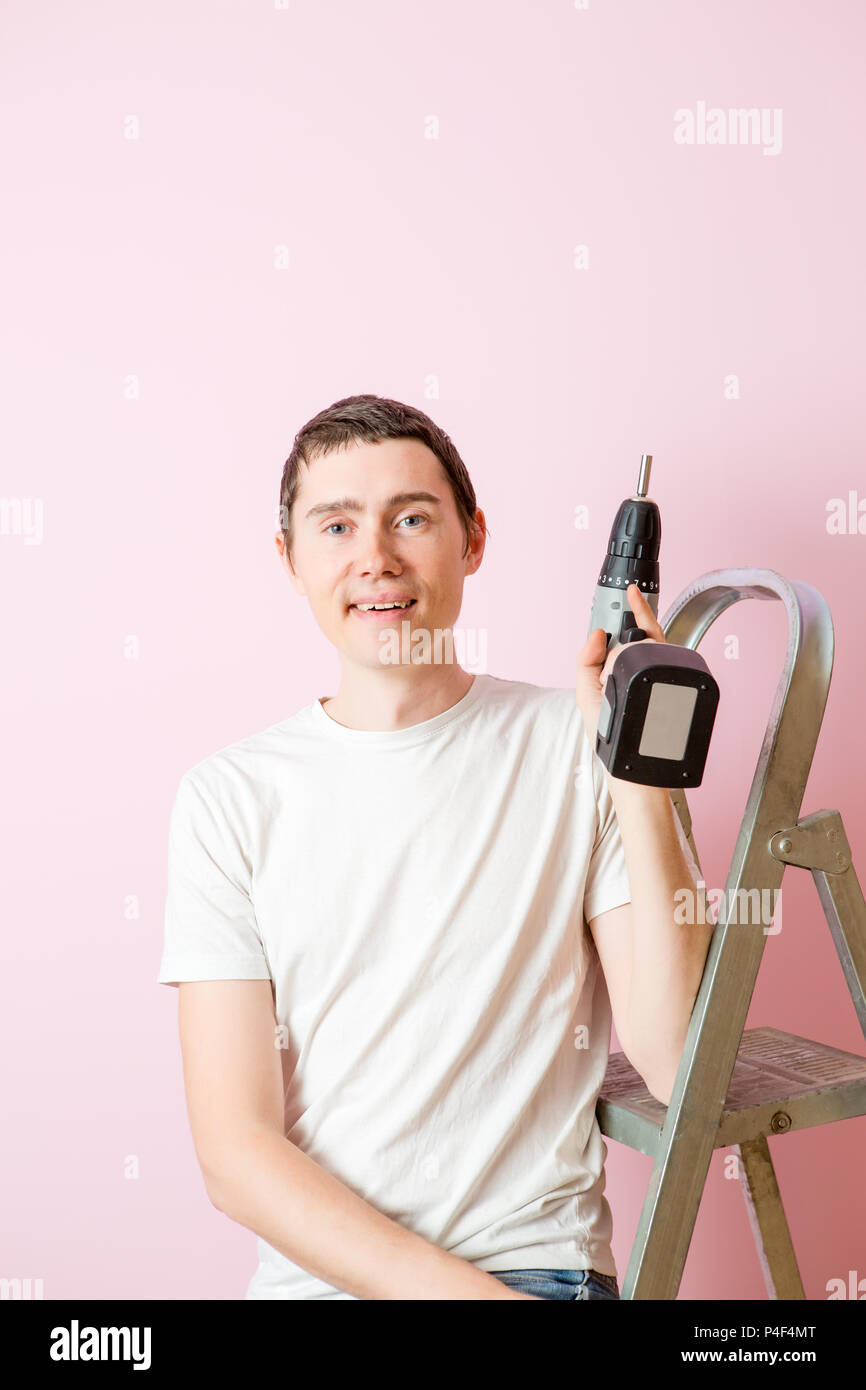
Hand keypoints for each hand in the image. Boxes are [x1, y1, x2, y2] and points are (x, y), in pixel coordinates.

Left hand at [575, 583, 664, 749]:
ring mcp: (662, 679)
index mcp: (626, 670)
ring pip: (653, 650)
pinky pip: (666, 665)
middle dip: (624, 645)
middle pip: (645, 637)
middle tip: (618, 648)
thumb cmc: (608, 734)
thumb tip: (597, 634)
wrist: (628, 764)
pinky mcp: (675, 689)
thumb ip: (586, 661)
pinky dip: (645, 670)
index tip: (631, 593)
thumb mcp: (587, 694)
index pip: (634, 634)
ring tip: (612, 691)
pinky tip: (625, 690)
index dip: (635, 612)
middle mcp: (647, 672)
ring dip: (628, 663)